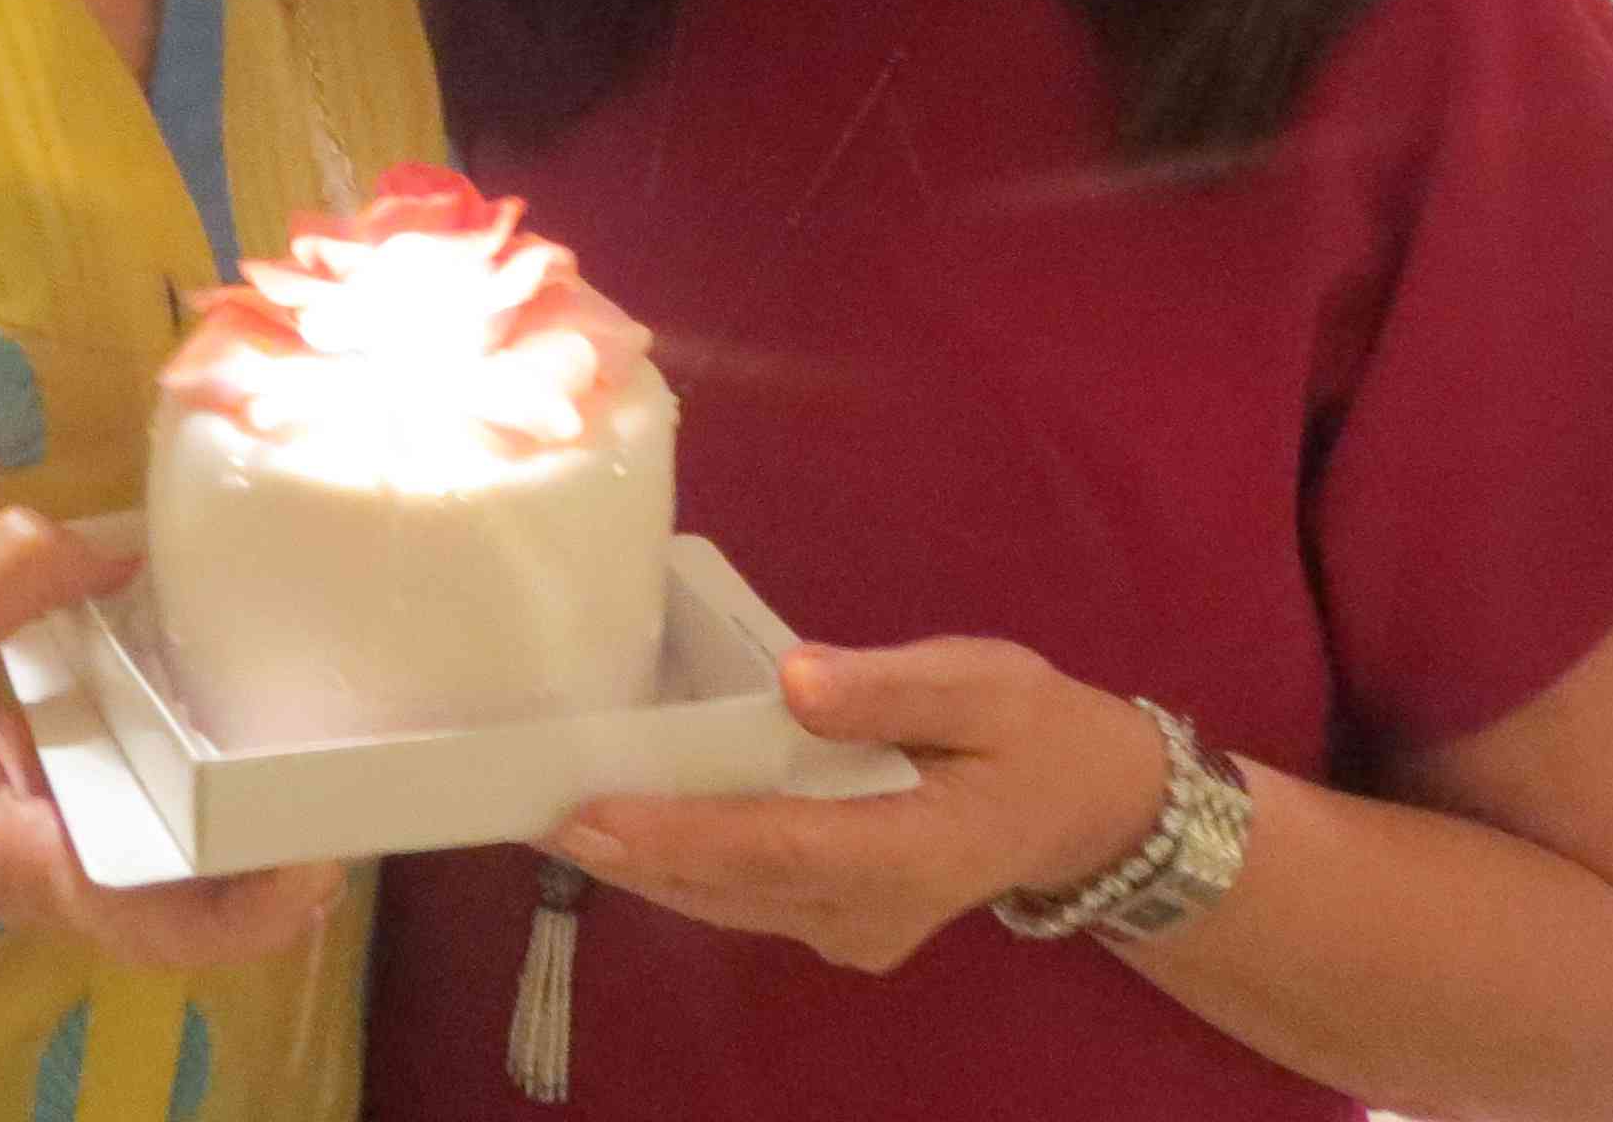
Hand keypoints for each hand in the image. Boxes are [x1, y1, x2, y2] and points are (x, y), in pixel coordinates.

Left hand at [545, 637, 1164, 973]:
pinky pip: (744, 899)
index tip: (593, 816)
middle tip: (530, 810)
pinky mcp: (837, 924)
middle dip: (631, 854)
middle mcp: (871, 914)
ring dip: (643, 865)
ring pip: (728, 902)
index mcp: (914, 852)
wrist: (1081, 805)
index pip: (776, 847)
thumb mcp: (983, 684)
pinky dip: (682, 866)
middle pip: (733, 886)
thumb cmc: (1033, 730)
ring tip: (550, 818)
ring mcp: (852, 932)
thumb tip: (796, 680)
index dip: (681, 834)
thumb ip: (893, 687)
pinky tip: (624, 830)